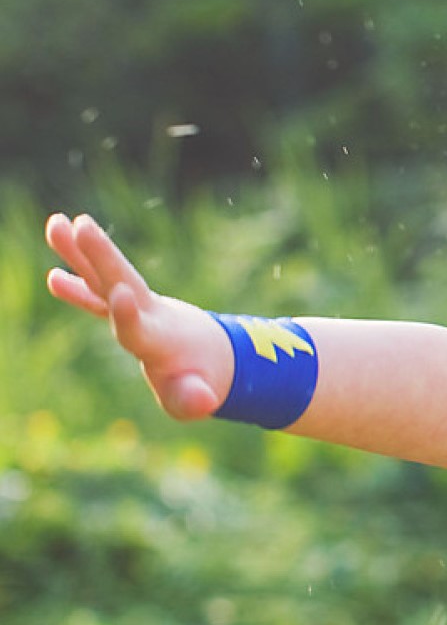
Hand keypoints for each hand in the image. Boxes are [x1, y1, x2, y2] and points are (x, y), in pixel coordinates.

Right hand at [46, 213, 232, 419]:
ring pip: (106, 278)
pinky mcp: (129, 310)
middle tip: (81, 225)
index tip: (120, 293)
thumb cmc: (203, 383)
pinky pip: (98, 296)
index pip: (140, 328)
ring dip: (82, 253)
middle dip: (103, 257)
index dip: (129, 316)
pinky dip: (79, 286)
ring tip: (57, 222)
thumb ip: (195, 399)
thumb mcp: (199, 398)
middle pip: (123, 283)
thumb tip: (202, 402)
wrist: (216, 356)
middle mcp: (149, 316)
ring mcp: (138, 309)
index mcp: (162, 341)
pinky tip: (52, 276)